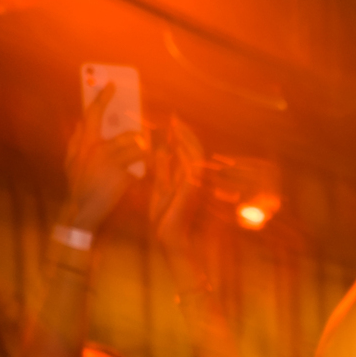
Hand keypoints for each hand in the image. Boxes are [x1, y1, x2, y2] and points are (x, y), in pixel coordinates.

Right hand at [63, 83, 145, 230]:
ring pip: (138, 146)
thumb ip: (76, 141)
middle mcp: (98, 149)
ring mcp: (112, 163)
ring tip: (140, 156)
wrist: (82, 211)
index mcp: (84, 143)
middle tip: (142, 130)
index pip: (93, 113)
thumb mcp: (71, 162)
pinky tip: (136, 175)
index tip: (112, 84)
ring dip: (142, 151)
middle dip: (136, 132)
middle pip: (126, 131)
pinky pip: (140, 166)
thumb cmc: (78, 185)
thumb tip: (81, 122)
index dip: (103, 96)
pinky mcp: (123, 176)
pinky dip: (141, 169)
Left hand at [149, 114, 205, 244]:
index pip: (187, 151)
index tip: (173, 122)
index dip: (182, 136)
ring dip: (187, 139)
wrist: (170, 238)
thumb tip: (163, 149)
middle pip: (194, 149)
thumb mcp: (160, 187)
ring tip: (176, 126)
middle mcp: (193, 178)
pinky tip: (177, 144)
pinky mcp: (191, 190)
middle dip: (185, 133)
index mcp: (185, 177)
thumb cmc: (166, 216)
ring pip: (196, 155)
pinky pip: (192, 167)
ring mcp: (195, 184)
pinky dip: (186, 154)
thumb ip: (162, 168)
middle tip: (175, 118)